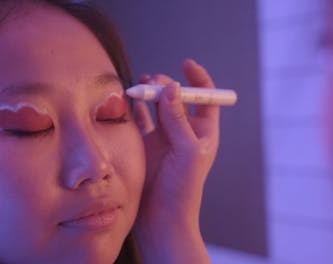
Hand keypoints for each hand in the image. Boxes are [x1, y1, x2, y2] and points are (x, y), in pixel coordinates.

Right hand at [132, 59, 218, 262]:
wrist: (162, 218)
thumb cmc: (183, 188)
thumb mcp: (186, 151)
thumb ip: (177, 120)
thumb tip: (172, 87)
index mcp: (202, 132)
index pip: (204, 97)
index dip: (197, 78)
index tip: (184, 64)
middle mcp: (183, 132)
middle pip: (176, 97)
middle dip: (165, 85)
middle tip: (151, 82)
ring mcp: (163, 138)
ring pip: (156, 106)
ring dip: (148, 94)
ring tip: (138, 87)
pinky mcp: (145, 145)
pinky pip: (140, 120)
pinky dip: (134, 110)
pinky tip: (128, 103)